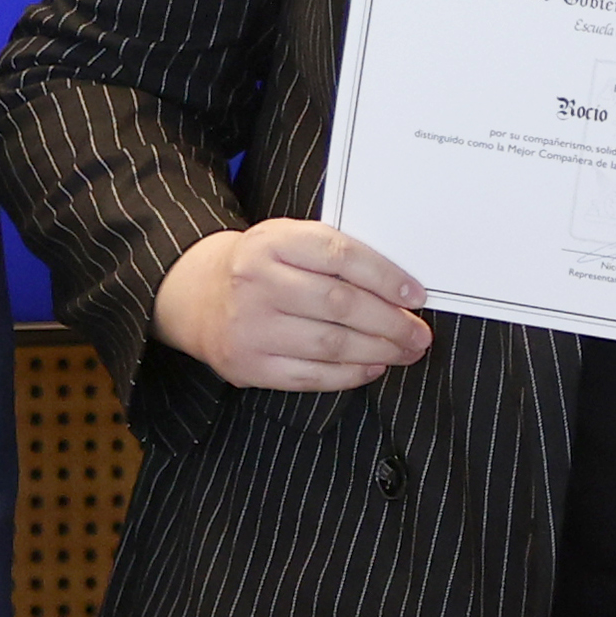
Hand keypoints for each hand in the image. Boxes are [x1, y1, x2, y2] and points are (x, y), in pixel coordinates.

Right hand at [152, 219, 432, 392]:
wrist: (196, 295)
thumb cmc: (260, 265)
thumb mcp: (286, 239)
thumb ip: (332, 254)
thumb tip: (398, 288)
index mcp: (272, 242)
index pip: (340, 255)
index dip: (386, 277)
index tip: (416, 295)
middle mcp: (258, 283)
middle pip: (340, 304)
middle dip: (390, 322)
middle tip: (419, 334)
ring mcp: (251, 327)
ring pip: (330, 344)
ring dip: (378, 351)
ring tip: (405, 352)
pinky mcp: (248, 366)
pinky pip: (310, 376)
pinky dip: (349, 375)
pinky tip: (372, 367)